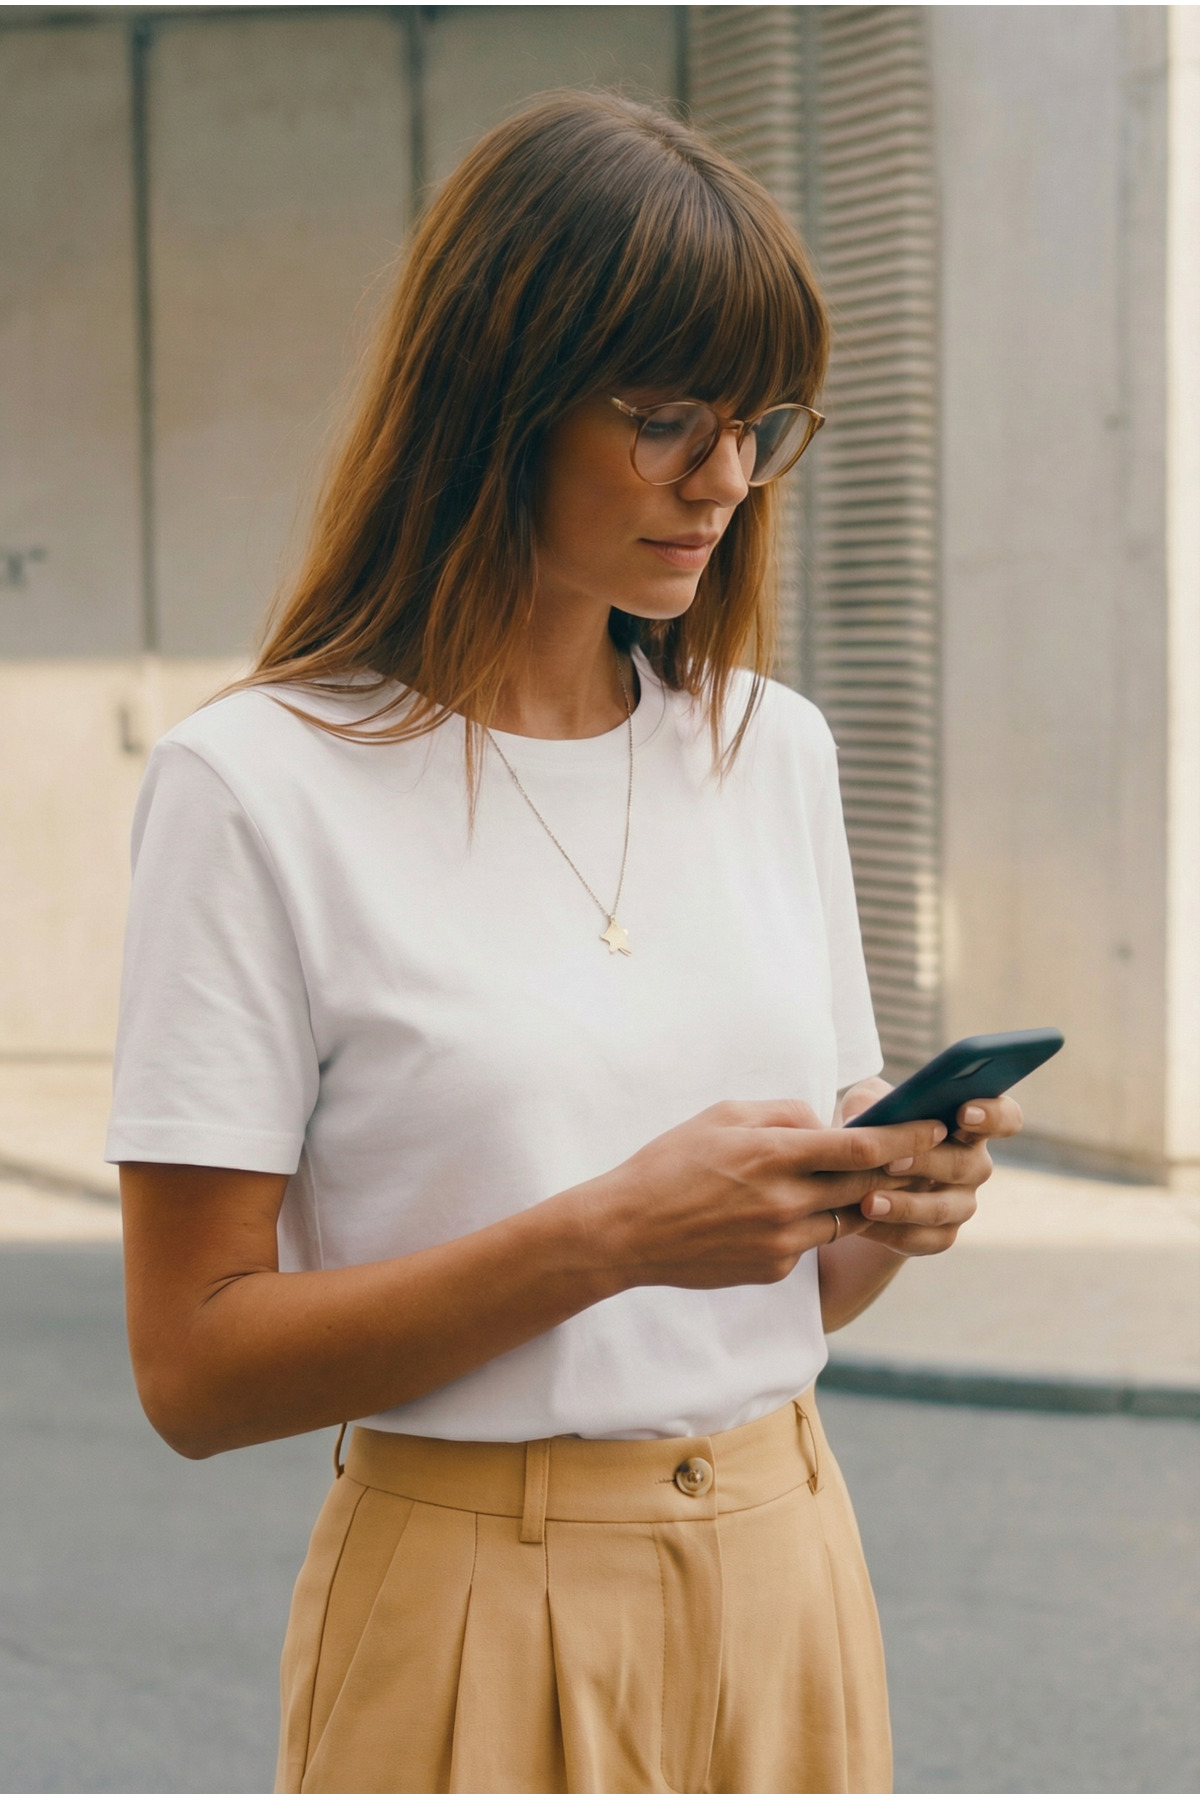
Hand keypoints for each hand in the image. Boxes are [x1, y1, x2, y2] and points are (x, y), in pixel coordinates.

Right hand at [578, 1098, 948, 1291]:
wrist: (628, 1231)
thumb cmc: (672, 1162)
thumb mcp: (724, 1116)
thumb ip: (784, 1113)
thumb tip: (827, 1122)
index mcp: (773, 1154)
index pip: (861, 1147)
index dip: (906, 1138)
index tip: (935, 1127)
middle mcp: (785, 1201)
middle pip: (866, 1185)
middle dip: (899, 1170)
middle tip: (924, 1153)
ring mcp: (782, 1242)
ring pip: (845, 1218)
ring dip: (857, 1199)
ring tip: (859, 1180)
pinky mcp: (774, 1270)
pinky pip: (811, 1243)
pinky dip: (813, 1224)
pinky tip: (789, 1212)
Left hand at [838, 1084, 1023, 1257]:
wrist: (855, 1181)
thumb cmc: (873, 1130)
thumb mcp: (866, 1105)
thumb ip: (868, 1100)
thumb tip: (865, 1115)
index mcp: (967, 1125)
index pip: (1005, 1118)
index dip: (993, 1116)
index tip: (964, 1114)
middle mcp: (972, 1165)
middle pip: (965, 1165)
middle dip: (926, 1162)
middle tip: (890, 1162)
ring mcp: (961, 1204)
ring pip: (942, 1209)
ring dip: (905, 1206)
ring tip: (868, 1203)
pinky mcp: (940, 1236)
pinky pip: (921, 1239)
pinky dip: (889, 1231)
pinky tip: (863, 1222)